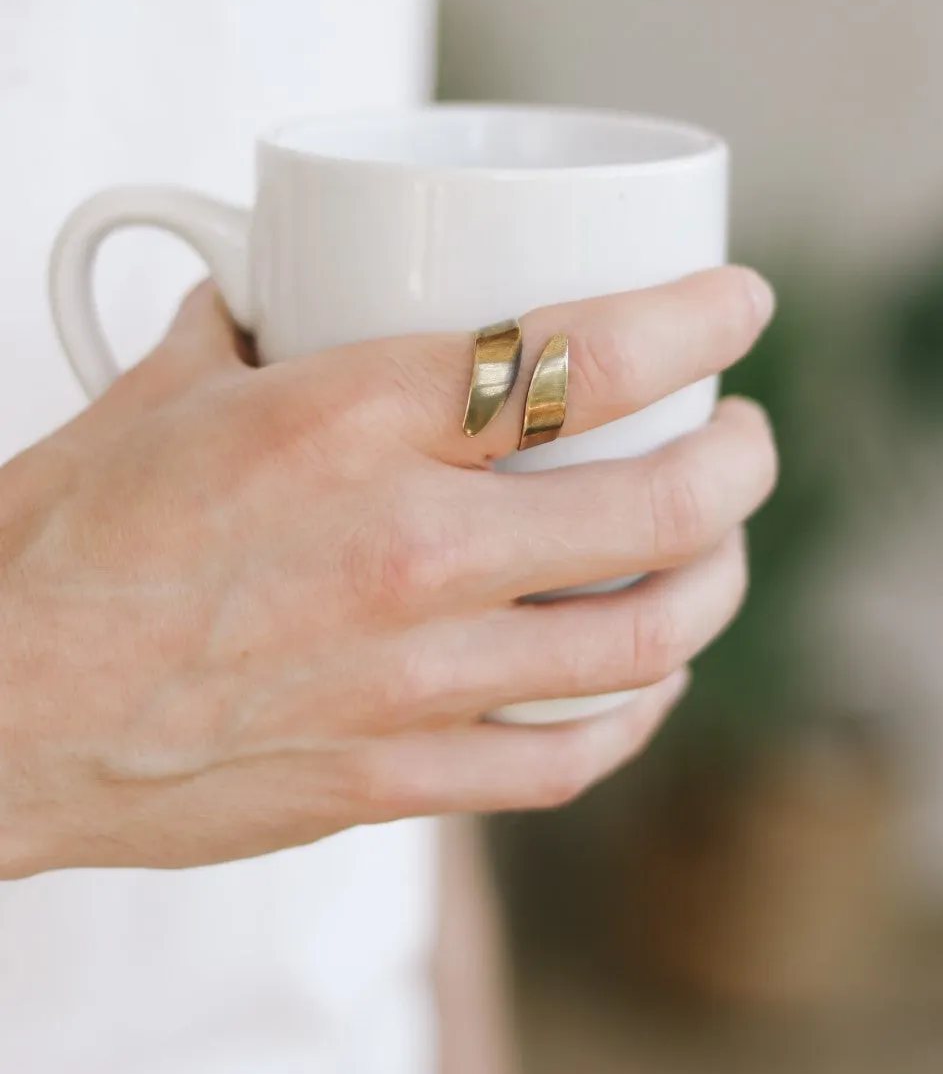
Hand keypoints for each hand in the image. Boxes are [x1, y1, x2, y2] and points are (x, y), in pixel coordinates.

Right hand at [0, 268, 775, 874]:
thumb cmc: (58, 545)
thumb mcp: (156, 395)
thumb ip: (242, 333)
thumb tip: (275, 293)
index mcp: (349, 422)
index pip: (583, 355)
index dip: (699, 319)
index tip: (739, 305)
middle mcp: (404, 548)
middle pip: (656, 502)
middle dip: (739, 459)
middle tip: (744, 436)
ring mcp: (408, 678)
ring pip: (640, 639)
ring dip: (714, 585)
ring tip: (719, 552)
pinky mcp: (391, 779)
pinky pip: (565, 754)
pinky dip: (631, 711)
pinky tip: (642, 679)